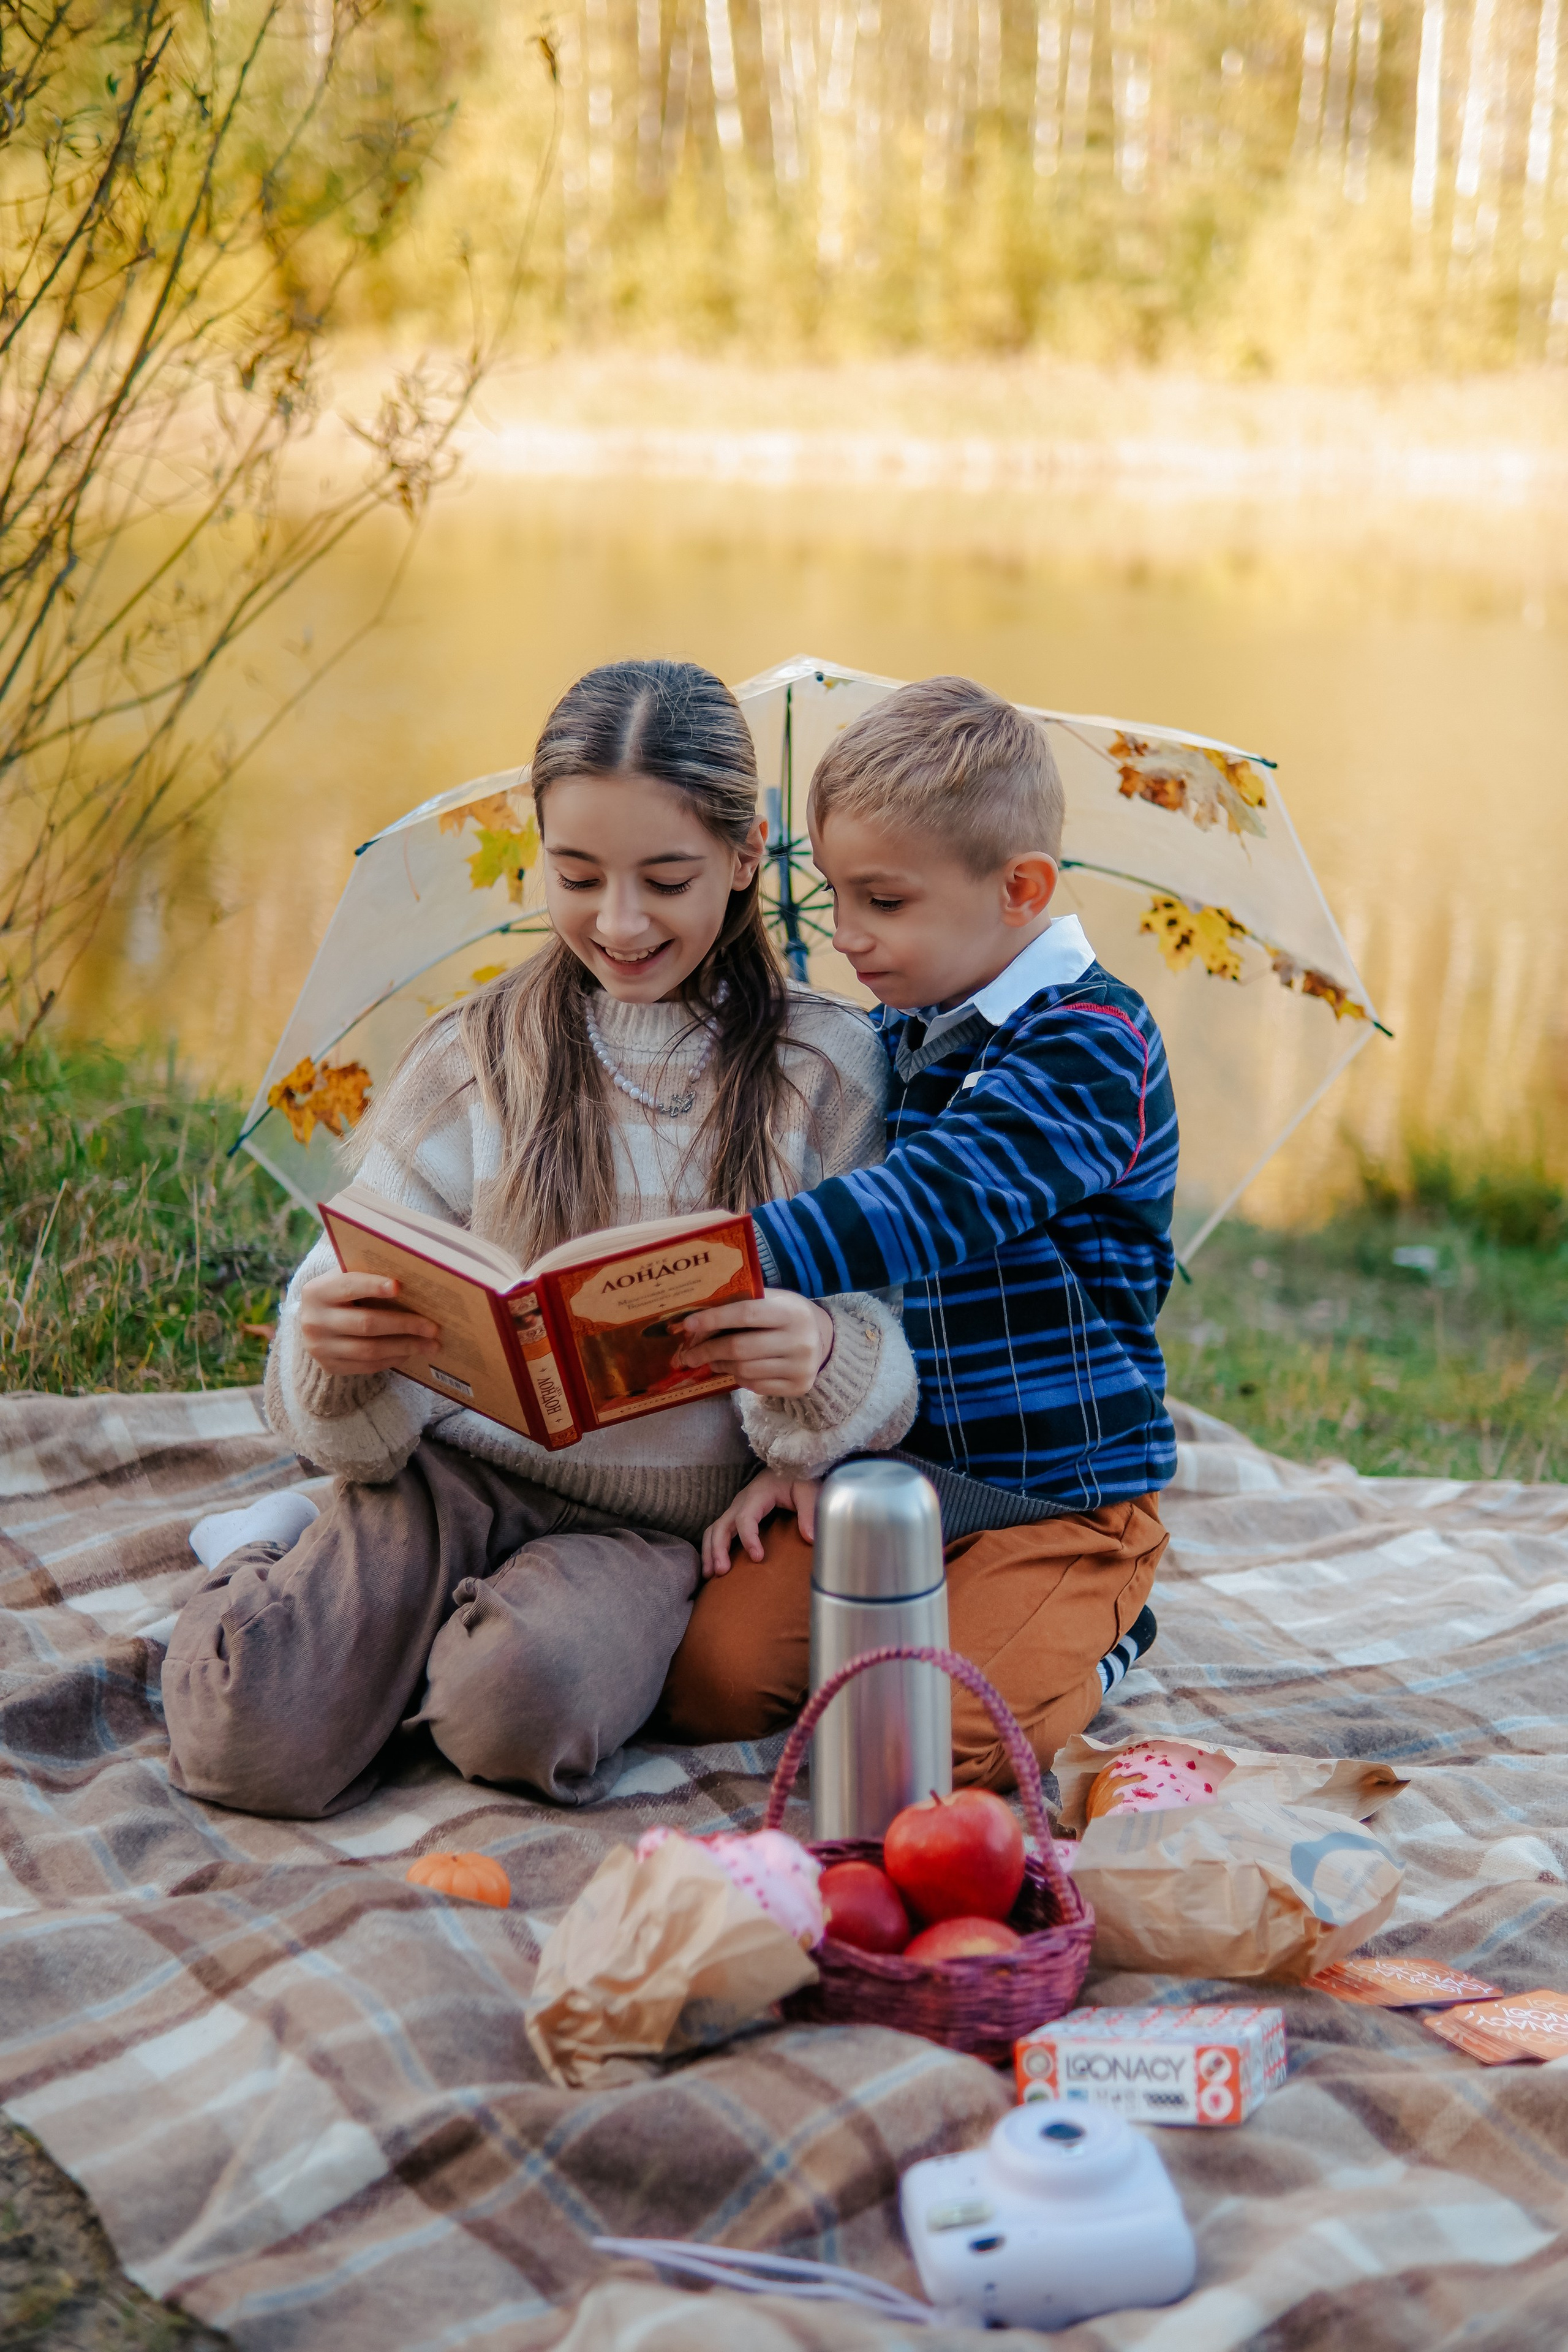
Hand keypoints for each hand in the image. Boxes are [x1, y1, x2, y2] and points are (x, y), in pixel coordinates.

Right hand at [297, 1270, 438, 1375]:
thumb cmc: (341, 1294)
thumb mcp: (344, 1278)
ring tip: (430, 1345)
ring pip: (370, 1350)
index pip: (349, 1287)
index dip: (373, 1286)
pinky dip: (393, 1359)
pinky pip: (367, 1366)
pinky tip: (410, 1352)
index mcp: (317, 1291)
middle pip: (366, 1323)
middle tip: (433, 1327)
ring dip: (405, 1347)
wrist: (315, 1322)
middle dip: (404, 1324)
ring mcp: (319, 1347)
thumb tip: (413, 1276)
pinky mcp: (330, 1366)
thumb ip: (367, 1274)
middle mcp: (314, 1321)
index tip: (399, 1287)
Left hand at [675, 1290, 833, 1396]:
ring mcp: (800, 1367)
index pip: (745, 1313)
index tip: (688, 1324)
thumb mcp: (774, 1300)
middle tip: (688, 1355)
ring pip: (745, 1370)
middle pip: (740, 1348)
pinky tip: (735, 1369)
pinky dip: (739, 1378)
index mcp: (791, 1311)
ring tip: (713, 1360)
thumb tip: (699, 1314)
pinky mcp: (798, 1387)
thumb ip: (744, 1303)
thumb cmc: (788, 1315)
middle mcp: (799, 1340)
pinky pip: (755, 1386)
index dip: (713, 1319)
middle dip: (708, 1351)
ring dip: (721, 1365)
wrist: (825, 1340)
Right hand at [702, 1472, 822, 1577]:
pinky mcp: (736, 1515)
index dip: (748, 1539)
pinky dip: (712, 1548)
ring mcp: (736, 1508)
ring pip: (714, 1530)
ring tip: (710, 1575)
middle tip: (721, 1572)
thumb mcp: (807, 1490)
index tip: (757, 1558)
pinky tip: (714, 1566)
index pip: (745, 1519)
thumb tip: (810, 1538)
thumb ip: (808, 1512)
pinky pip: (718, 1531)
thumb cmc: (796, 1477)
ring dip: (709, 1551)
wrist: (787, 1463)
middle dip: (717, 1549)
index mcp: (757, 1495)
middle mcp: (741, 1502)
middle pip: (721, 1526)